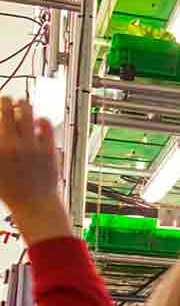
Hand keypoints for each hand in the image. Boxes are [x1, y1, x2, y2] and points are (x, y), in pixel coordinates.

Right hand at [0, 97, 70, 243]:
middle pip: (6, 108)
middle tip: (6, 100)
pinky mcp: (49, 147)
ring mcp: (31, 145)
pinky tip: (38, 121)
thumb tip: (2, 132)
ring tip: (22, 104)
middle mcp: (11, 144)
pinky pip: (45, 124)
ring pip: (27, 111)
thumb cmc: (12, 190)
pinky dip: (40, 119)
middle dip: (5, 101)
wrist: (35, 205)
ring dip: (23, 105)